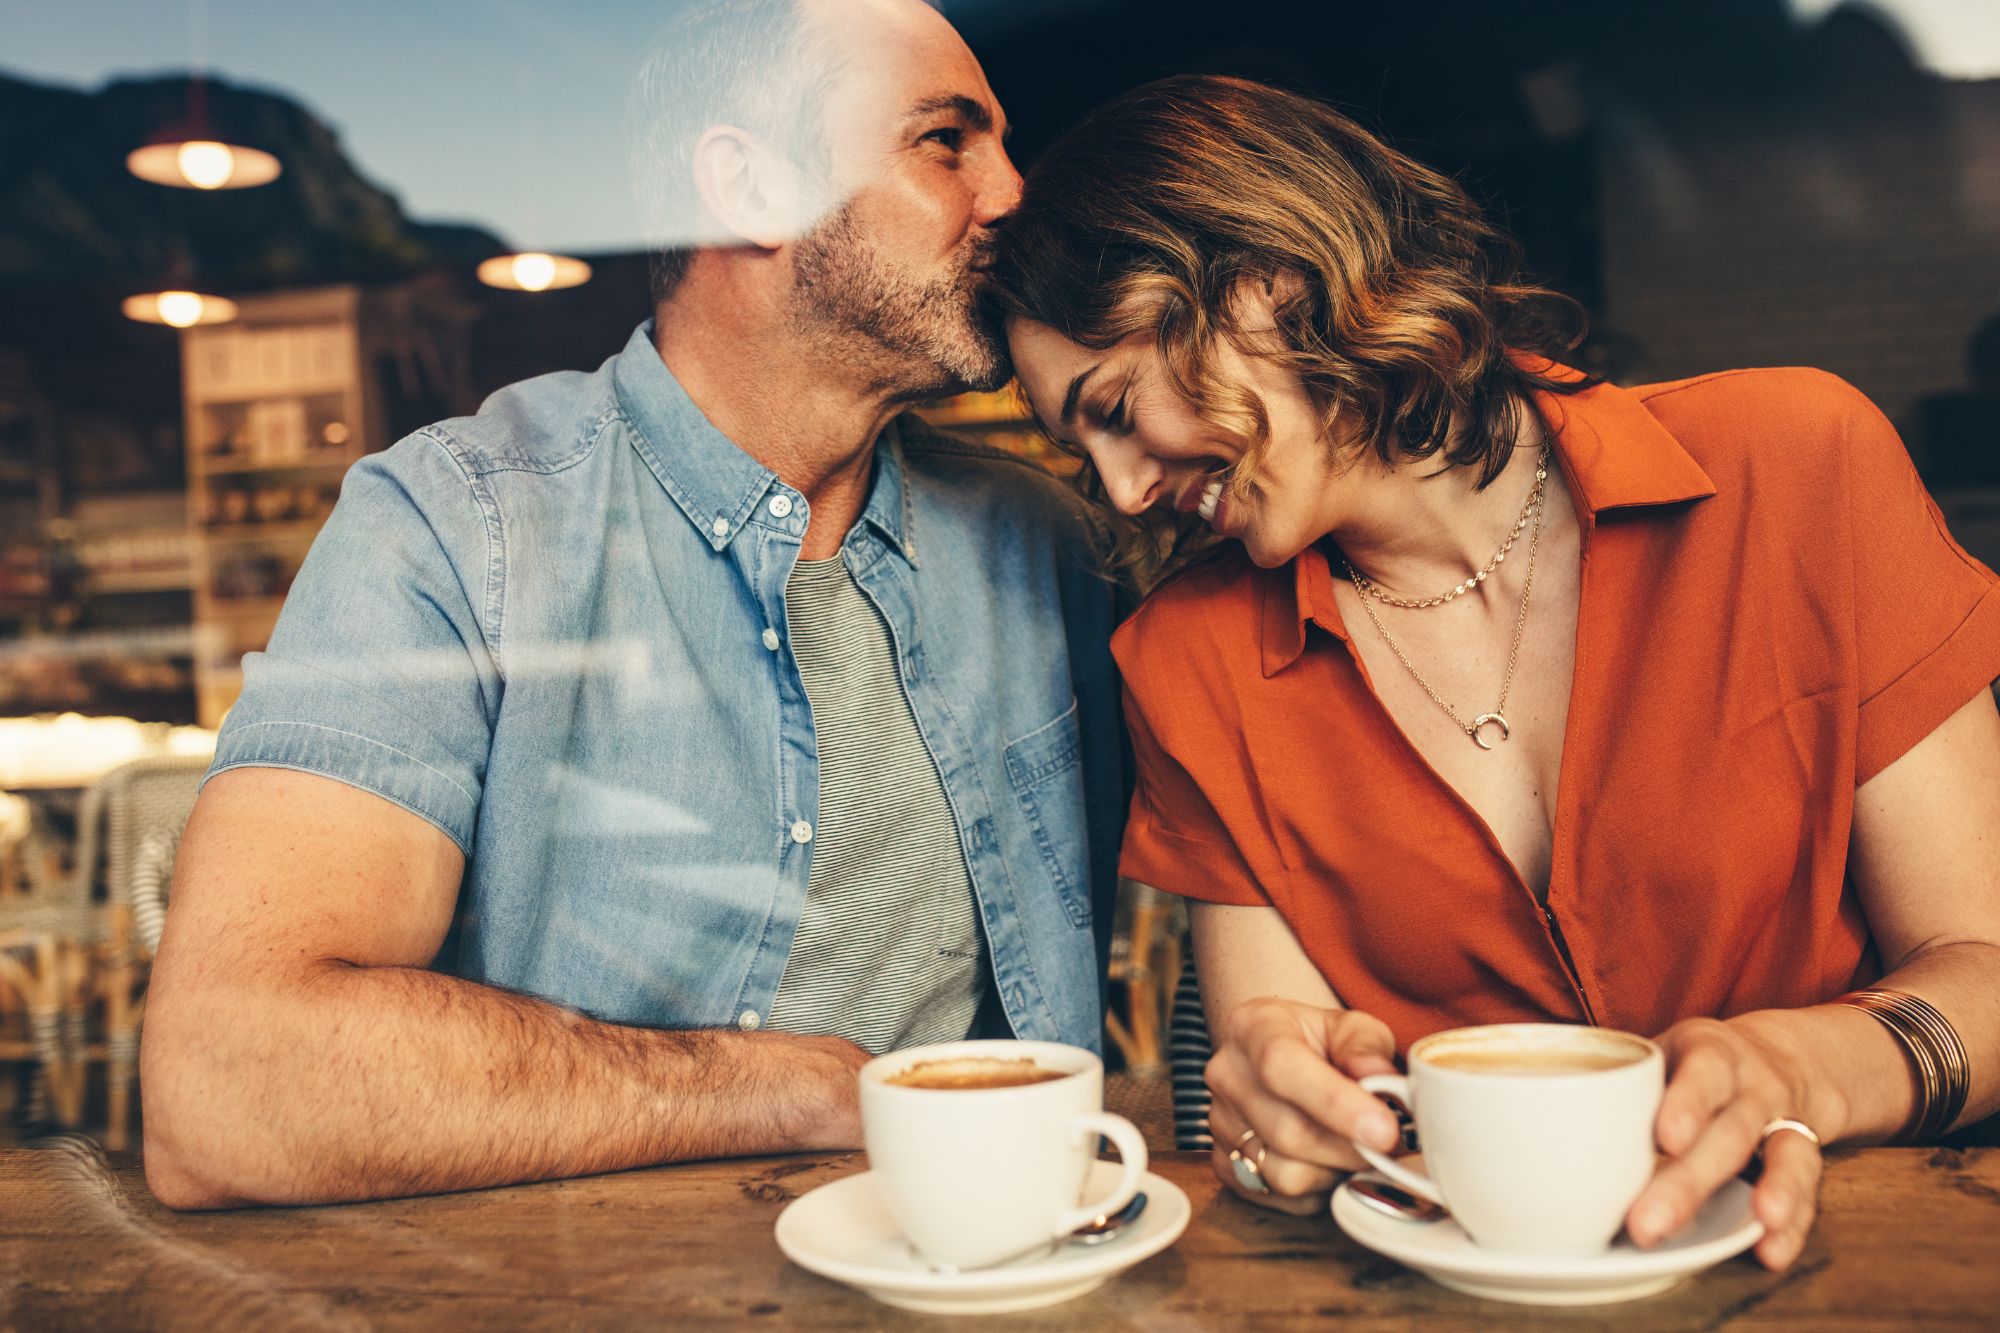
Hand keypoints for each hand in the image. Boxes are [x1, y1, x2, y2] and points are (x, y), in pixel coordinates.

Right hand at [1204, 998, 1400, 1214]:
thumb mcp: (1351, 1027)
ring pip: (1286, 1175)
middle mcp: (1227, 1076)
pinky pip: (1281, 1198)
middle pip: (1289, 1133)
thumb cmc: (1318, 1042)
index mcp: (1253, 1028)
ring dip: (1336, 1172)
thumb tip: (1385, 1084)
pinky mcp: (1223, 1164)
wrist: (1278, 1056)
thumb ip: (1368, 1049)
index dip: (1335, 1103)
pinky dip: (1317, 1190)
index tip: (1384, 1130)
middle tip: (1389, 1143)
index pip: (1281, 1067)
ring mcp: (1220, 1124)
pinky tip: (1328, 1160)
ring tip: (1353, 1147)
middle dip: (1352, 1149)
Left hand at [1629, 1016, 1822, 1269]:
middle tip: (1647, 1223)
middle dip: (1691, 1180)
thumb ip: (1616, 1086)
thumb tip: (1536, 1129)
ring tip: (1761, 1221)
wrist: (1779, 1058)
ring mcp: (1784, 1119)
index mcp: (1710, 1051)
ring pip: (1785, 1155)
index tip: (1665, 1137)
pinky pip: (1809, 1191)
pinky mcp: (1804, 1156)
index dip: (1687, 1102)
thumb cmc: (1690, 1066)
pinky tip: (1771, 1251)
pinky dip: (1793, 1224)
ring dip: (1774, 1192)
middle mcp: (1753, 1084)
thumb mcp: (1659, 1056)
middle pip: (1729, 1131)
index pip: (1703, 1071)